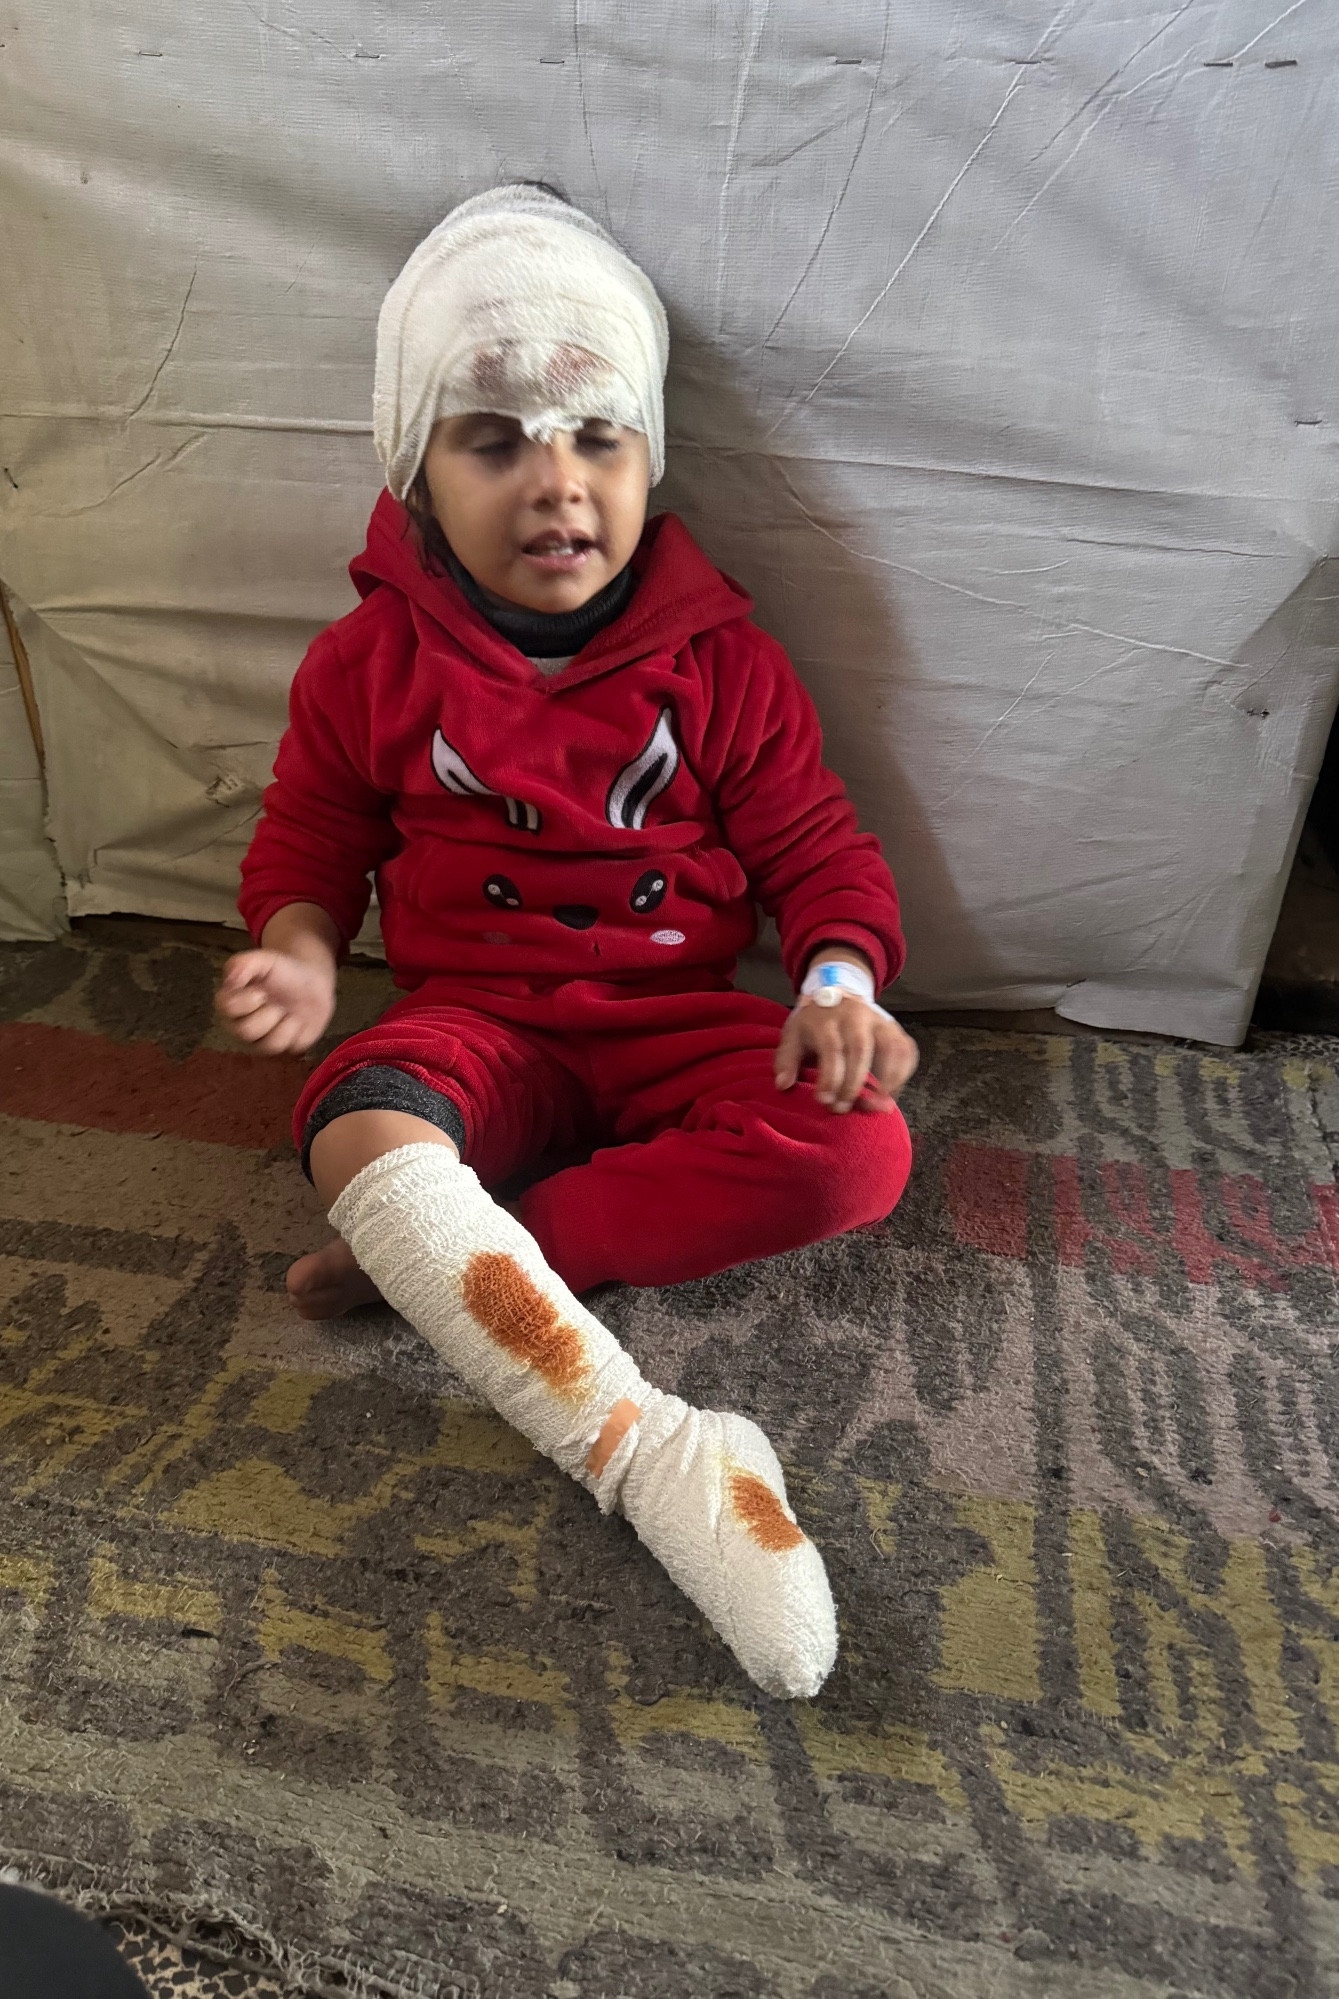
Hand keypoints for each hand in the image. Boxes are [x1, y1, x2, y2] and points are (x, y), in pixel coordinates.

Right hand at [215, 950, 335, 1054]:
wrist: (311, 984)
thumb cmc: (282, 971)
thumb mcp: (263, 960)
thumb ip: (243, 963)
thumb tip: (229, 979)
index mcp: (229, 1004)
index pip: (227, 1009)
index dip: (247, 1001)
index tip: (261, 992)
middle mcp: (239, 1028)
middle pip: (247, 1031)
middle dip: (269, 1012)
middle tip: (277, 1003)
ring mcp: (259, 1044)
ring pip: (270, 1045)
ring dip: (286, 1023)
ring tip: (288, 1012)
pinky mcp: (281, 1053)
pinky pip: (290, 1050)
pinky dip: (300, 1033)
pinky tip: (298, 1022)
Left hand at [775, 996, 918, 1112]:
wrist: (838, 991)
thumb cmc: (814, 1023)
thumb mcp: (793, 1035)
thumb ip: (786, 1060)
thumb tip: (783, 1085)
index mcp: (827, 1019)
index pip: (831, 1048)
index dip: (829, 1077)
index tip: (824, 1100)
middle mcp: (856, 1017)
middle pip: (860, 1049)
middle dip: (854, 1083)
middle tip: (843, 1108)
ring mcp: (879, 1021)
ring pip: (890, 1047)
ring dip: (887, 1078)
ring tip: (878, 1105)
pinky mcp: (895, 1029)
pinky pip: (906, 1049)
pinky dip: (904, 1072)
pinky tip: (892, 1093)